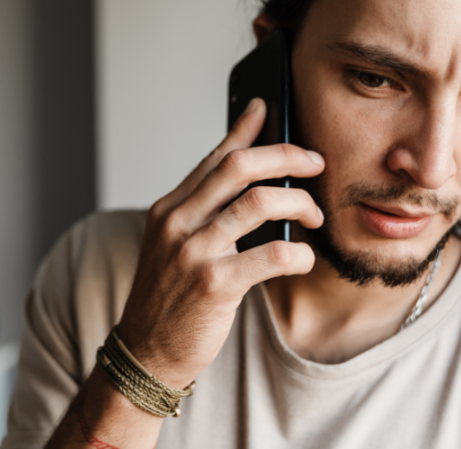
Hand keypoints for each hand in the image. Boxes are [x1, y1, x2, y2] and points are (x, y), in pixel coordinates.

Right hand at [115, 98, 324, 388]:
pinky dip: (299, 254)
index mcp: (170, 209)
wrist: (145, 351)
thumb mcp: (174, 244)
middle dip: (286, 156)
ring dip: (300, 203)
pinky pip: (272, 256)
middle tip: (315, 163)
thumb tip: (243, 180)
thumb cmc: (168, 297)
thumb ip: (204, 210)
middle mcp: (178, 222)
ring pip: (260, 202)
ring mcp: (194, 251)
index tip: (268, 109)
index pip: (214, 157)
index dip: (246, 130)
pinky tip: (304, 259)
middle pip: (240, 167)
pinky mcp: (214, 284)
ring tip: (315, 214)